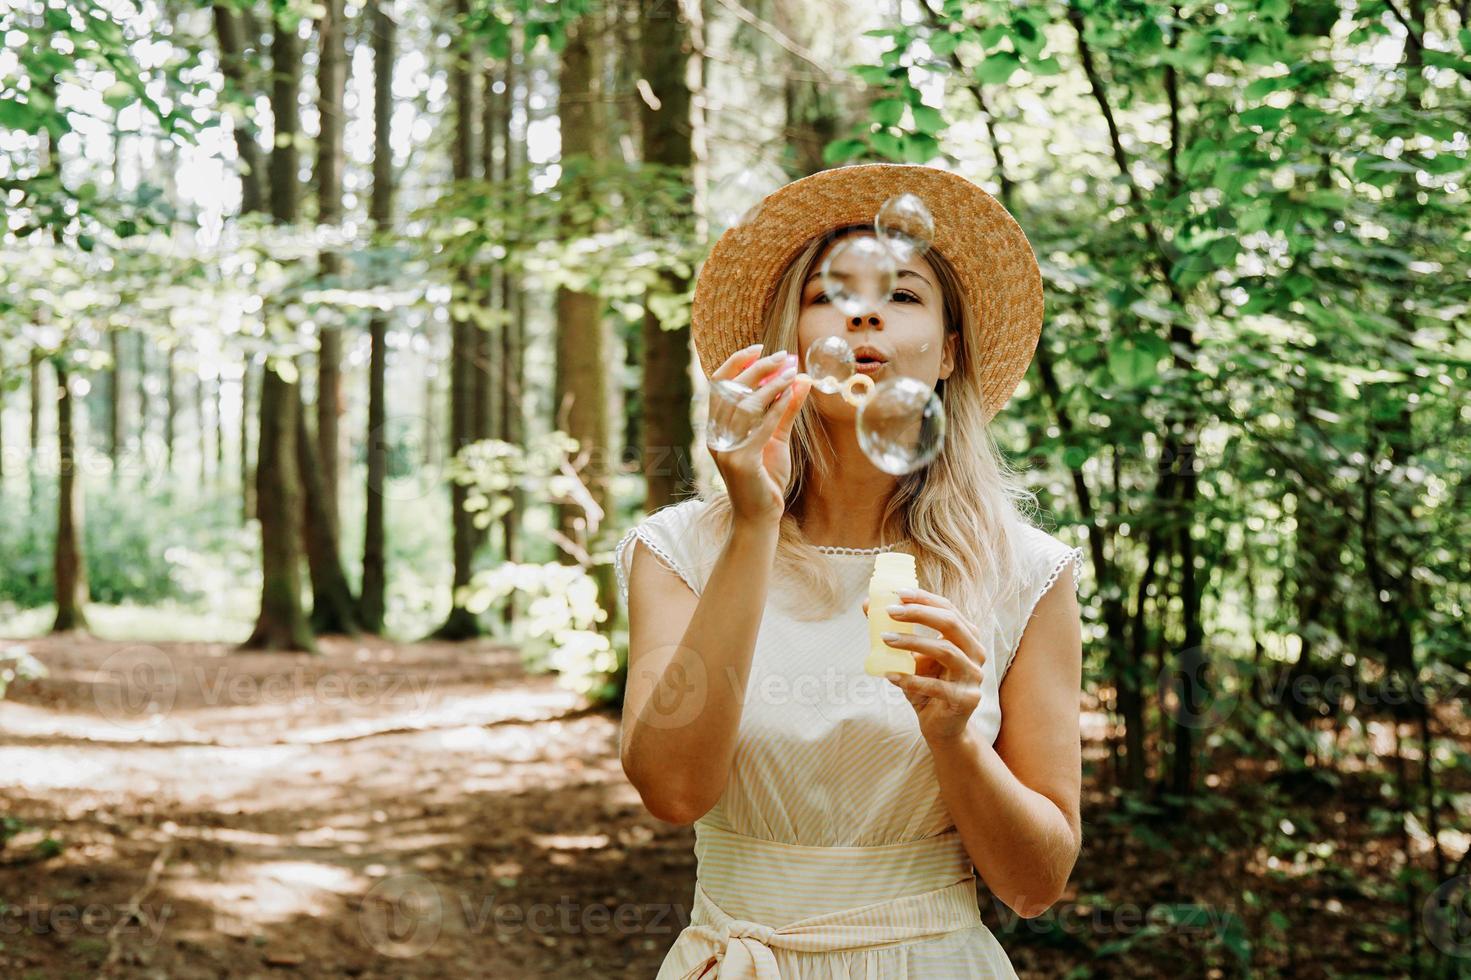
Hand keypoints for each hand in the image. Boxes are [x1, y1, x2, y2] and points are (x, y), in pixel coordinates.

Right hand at [707, 343, 811, 528]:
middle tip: (783, 355)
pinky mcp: (740, 462)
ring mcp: (725, 449)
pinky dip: (775, 407)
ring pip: (744, 405)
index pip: (718, 384)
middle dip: (758, 368)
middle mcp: (715, 435)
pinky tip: (791, 394)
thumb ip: (785, 409)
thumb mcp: (776, 437)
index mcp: (716, 426)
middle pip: (731, 389)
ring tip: (790, 370)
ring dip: (769, 384)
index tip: (760, 347)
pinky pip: (758, 427)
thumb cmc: (765, 477)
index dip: (737, 362)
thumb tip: (801, 377)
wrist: (760, 516)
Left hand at [863, 588, 986, 743]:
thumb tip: (868, 606)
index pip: (948, 609)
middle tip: (890, 611)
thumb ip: (896, 633)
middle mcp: (976, 653)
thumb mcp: (911, 657)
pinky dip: (910, 679)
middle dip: (919, 614)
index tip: (898, 593)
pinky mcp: (966, 699)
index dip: (924, 598)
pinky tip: (889, 676)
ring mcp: (973, 677)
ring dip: (912, 642)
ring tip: (885, 639)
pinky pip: (936, 686)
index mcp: (967, 637)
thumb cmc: (926, 686)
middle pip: (951, 624)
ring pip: (946, 651)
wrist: (942, 727)